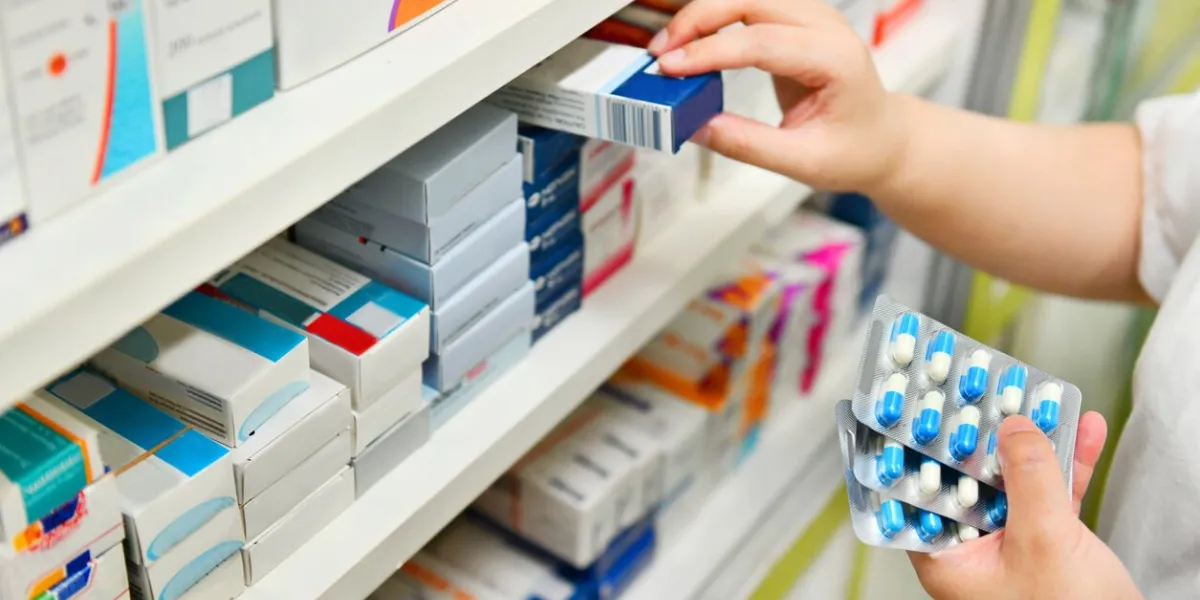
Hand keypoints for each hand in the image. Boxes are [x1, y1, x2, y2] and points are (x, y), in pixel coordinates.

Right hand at [649, 0, 907, 191]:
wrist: (883, 140)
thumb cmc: (855, 150)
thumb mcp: (803, 162)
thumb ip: (748, 144)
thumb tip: (695, 126)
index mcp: (835, 60)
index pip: (761, 42)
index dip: (709, 52)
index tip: (670, 70)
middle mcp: (826, 28)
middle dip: (698, 20)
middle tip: (661, 54)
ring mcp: (813, 18)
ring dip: (704, 14)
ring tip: (671, 49)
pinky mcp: (796, 21)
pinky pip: (749, 5)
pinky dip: (716, 17)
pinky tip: (693, 42)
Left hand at [909, 413, 1142, 599]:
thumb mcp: (1042, 539)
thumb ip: (1027, 479)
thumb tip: (1012, 427)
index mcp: (947, 556)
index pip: (916, 492)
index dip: (917, 447)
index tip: (919, 406)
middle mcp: (971, 549)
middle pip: (967, 477)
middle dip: (980, 433)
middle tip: (980, 388)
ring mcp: (1010, 545)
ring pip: (1013, 480)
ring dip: (1031, 440)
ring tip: (1036, 395)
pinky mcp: (1049, 545)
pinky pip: (1053, 494)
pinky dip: (1069, 463)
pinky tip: (1084, 428)